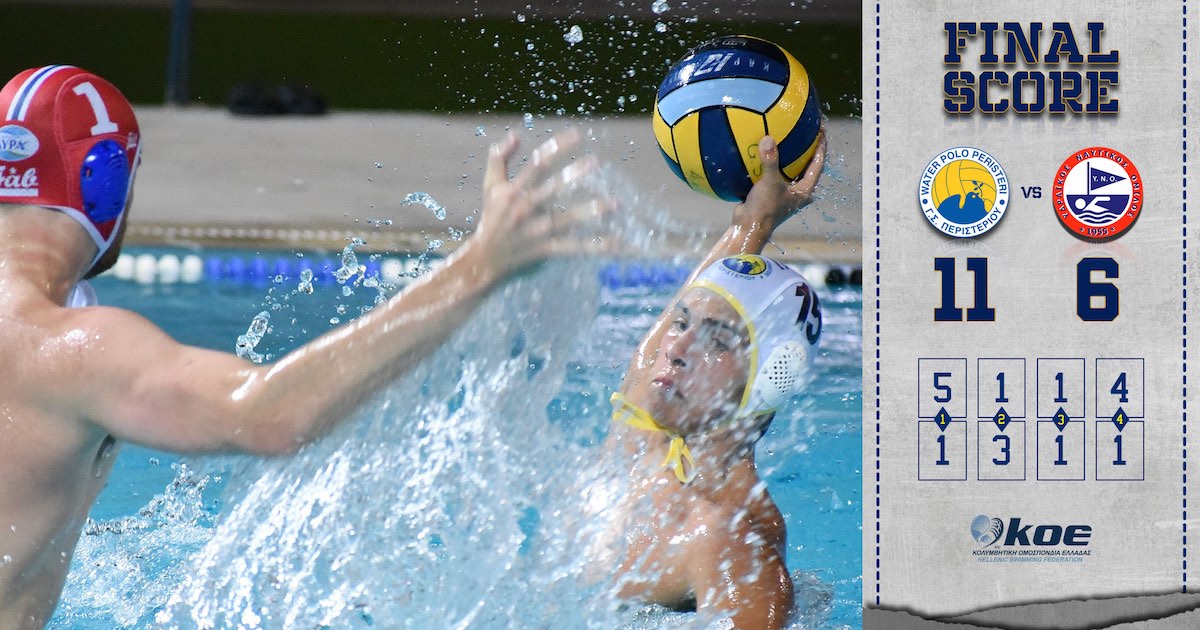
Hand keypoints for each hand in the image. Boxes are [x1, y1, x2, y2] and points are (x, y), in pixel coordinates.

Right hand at [469, 128, 610, 276]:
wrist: (485, 259)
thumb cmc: (491, 218)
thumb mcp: (490, 186)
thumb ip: (499, 157)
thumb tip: (516, 134)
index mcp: (513, 190)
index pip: (537, 164)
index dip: (556, 147)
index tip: (577, 134)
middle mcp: (525, 208)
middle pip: (553, 189)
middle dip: (574, 174)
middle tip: (596, 162)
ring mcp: (537, 230)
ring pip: (567, 219)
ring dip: (592, 211)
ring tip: (615, 204)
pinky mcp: (546, 249)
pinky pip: (574, 247)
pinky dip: (595, 245)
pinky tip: (616, 241)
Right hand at [733, 131, 826, 232]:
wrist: (747, 228)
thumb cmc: (765, 209)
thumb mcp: (770, 182)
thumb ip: (770, 160)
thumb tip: (768, 139)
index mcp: (804, 191)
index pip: (818, 165)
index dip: (821, 148)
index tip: (822, 131)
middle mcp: (797, 193)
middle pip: (806, 167)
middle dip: (807, 150)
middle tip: (806, 132)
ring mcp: (783, 194)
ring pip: (789, 171)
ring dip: (789, 157)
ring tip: (786, 139)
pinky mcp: (769, 194)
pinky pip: (773, 175)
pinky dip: (770, 164)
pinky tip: (762, 153)